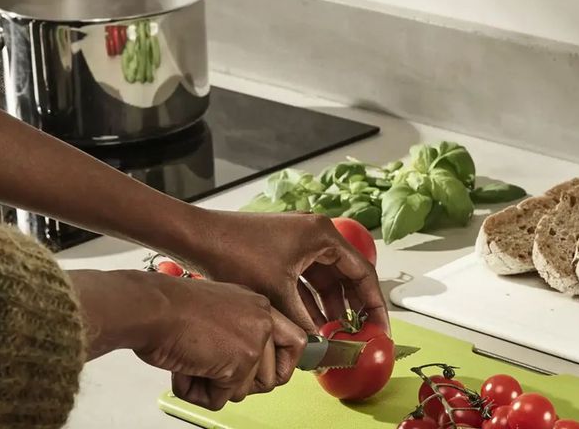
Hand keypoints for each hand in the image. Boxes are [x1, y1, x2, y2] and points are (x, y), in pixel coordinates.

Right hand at [70, 270, 306, 410]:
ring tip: (191, 364)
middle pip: (271, 377)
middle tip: (212, 373)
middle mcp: (263, 320)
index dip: (282, 366)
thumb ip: (238, 332)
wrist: (152, 308)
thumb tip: (249, 370)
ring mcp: (255, 342)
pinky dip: (198, 393)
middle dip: (240, 385)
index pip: (296, 342)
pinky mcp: (240, 363)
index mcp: (259, 306)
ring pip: (245, 392)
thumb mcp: (218, 310)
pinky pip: (222, 399)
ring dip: (214, 388)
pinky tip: (185, 370)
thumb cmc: (170, 307)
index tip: (266, 377)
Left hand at [175, 210, 387, 333]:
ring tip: (334, 333)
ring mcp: (300, 240)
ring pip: (326, 278)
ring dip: (330, 306)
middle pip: (347, 275)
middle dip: (353, 307)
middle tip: (360, 333)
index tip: (379, 327)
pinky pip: (308, 277)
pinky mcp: (285, 249)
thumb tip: (320, 344)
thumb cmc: (234, 252)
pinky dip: (311, 299)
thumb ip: (303, 320)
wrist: (199, 238)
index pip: (362, 273)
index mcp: (323, 235)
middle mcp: (316, 234)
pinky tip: (311, 322)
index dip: (373, 305)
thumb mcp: (276, 293)